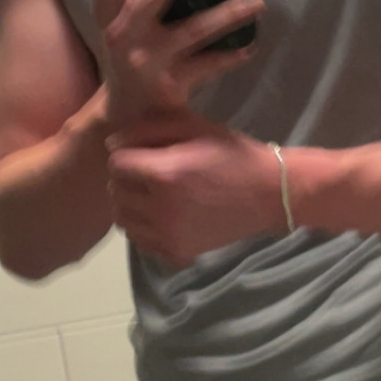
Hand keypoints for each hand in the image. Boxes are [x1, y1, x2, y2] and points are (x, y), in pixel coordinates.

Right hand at [91, 0, 262, 138]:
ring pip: (195, 28)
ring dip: (230, 12)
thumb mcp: (121, 28)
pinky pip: (210, 65)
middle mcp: (124, 34)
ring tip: (257, 1)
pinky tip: (248, 47)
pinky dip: (233, 55)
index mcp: (108, 14)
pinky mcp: (172, 84)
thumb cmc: (127, 62)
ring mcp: (148, 61)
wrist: (122, 119)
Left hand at [107, 117, 286, 263]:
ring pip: (123, 219)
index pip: (115, 164)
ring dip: (131, 204)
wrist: (268, 193)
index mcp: (164, 174)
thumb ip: (148, 129)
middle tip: (151, 173)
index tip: (145, 153)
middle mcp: (161, 209)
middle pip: (115, 191)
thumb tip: (112, 144)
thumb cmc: (231, 153)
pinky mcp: (177, 253)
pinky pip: (140, 241)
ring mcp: (169, 236)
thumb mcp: (193, 126)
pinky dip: (144, 227)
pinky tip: (164, 215)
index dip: (127, 154)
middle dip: (128, 178)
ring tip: (154, 195)